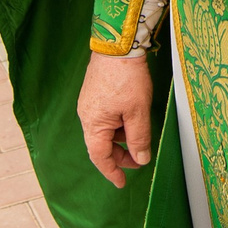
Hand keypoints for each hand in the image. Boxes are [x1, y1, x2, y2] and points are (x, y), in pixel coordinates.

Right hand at [76, 52, 154, 186]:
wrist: (118, 44)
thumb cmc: (127, 77)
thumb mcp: (138, 112)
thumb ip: (139, 138)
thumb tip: (141, 159)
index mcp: (93, 123)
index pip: (100, 157)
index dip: (112, 171)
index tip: (121, 183)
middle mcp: (86, 115)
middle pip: (101, 144)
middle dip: (120, 154)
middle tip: (140, 159)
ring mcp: (89, 103)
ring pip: (104, 130)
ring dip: (120, 138)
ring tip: (139, 135)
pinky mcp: (94, 93)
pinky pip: (104, 117)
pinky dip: (117, 124)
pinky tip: (131, 118)